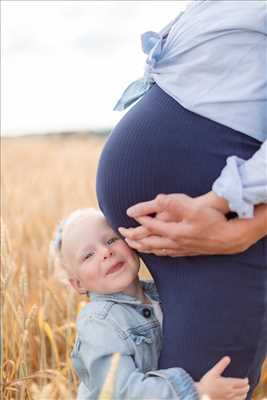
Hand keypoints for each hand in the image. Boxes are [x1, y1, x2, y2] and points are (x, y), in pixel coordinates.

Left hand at [118, 192, 266, 256]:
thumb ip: (173, 204)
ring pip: (155, 249)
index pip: (150, 226)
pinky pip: (166, 254)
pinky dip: (156, 252)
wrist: (228, 238)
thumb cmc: (212, 221)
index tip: (129, 215)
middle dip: (134, 237)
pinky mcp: (186, 251)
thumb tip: (157, 199)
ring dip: (142, 246)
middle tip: (122, 233)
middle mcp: (174, 242)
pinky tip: (156, 252)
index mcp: (173, 232)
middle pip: (148, 241)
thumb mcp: (193, 209)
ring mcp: (180, 249)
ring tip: (133, 244)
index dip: (139, 220)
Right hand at [196, 356, 248, 399]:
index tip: (246, 378)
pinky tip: (238, 397)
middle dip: (246, 386)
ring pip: (242, 397)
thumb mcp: (213, 371)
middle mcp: (231, 392)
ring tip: (244, 390)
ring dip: (244, 393)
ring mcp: (229, 398)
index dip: (246, 380)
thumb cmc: (207, 382)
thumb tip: (228, 358)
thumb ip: (221, 364)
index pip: (242, 383)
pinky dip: (240, 399)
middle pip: (244, 390)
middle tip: (246, 383)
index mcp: (229, 383)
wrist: (201, 394)